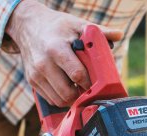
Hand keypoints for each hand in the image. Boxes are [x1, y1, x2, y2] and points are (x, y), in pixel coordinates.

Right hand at [6, 0, 122, 106]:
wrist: (28, 26)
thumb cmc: (56, 27)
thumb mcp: (76, 24)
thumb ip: (98, 32)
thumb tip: (119, 34)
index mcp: (56, 49)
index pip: (77, 74)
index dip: (90, 83)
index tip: (99, 84)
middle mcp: (43, 64)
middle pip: (67, 93)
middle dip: (82, 95)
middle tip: (90, 90)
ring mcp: (36, 75)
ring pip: (59, 100)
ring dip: (72, 99)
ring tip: (80, 89)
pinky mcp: (32, 81)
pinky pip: (51, 99)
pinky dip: (62, 98)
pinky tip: (68, 88)